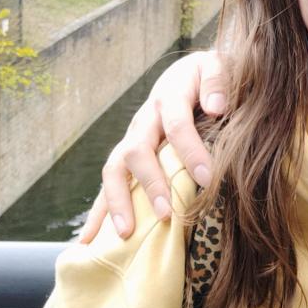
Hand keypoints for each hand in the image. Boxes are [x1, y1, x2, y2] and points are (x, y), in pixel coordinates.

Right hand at [78, 50, 229, 241]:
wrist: (190, 73)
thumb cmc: (210, 76)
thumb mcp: (218, 66)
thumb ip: (217, 83)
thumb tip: (217, 108)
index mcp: (169, 96)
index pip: (177, 125)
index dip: (190, 151)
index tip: (208, 179)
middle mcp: (144, 119)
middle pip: (137, 151)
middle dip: (150, 184)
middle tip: (167, 214)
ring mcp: (132, 138)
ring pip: (115, 169)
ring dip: (118, 202)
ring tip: (125, 234)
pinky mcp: (127, 155)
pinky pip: (110, 184)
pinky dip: (99, 212)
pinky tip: (90, 241)